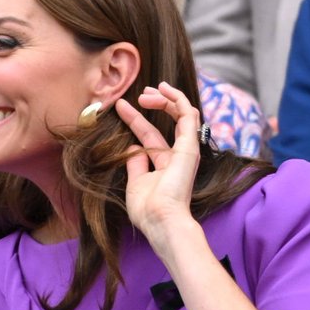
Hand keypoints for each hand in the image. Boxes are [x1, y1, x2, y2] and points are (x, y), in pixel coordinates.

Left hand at [117, 82, 201, 253]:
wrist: (160, 220)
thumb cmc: (148, 209)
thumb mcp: (136, 181)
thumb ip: (135, 163)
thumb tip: (131, 147)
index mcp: (166, 164)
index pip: (150, 135)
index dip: (135, 119)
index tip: (120, 106)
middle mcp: (179, 154)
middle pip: (170, 120)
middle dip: (157, 103)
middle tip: (141, 93)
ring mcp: (187, 149)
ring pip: (184, 113)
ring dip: (167, 98)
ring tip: (147, 90)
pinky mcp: (190, 145)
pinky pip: (189, 115)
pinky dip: (178, 99)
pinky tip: (164, 90)